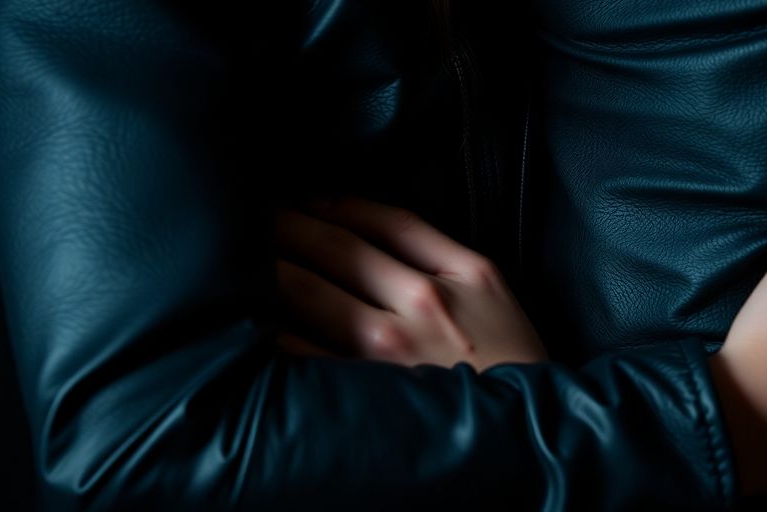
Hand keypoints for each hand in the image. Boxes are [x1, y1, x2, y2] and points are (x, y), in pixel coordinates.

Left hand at [273, 196, 547, 370]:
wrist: (520, 432)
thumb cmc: (507, 358)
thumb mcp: (491, 288)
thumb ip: (437, 250)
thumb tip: (363, 221)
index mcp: (461, 273)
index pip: (384, 221)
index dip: (336, 203)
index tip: (307, 198)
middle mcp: (421, 304)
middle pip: (338, 248)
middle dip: (289, 224)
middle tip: (258, 213)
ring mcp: (388, 349)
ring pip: (310, 291)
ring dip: (270, 265)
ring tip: (246, 254)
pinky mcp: (363, 389)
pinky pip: (302, 349)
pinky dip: (272, 325)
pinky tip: (256, 313)